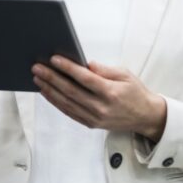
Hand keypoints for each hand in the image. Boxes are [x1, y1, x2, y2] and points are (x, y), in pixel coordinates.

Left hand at [31, 56, 166, 141]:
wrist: (145, 117)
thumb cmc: (135, 92)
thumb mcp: (125, 75)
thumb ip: (104, 70)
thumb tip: (85, 64)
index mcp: (111, 92)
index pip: (85, 79)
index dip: (68, 68)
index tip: (53, 59)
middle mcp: (101, 107)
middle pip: (71, 91)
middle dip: (51, 78)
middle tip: (37, 68)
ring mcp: (95, 118)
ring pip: (66, 103)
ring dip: (49, 90)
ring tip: (37, 78)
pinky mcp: (90, 124)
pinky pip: (69, 112)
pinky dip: (56, 102)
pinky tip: (46, 92)